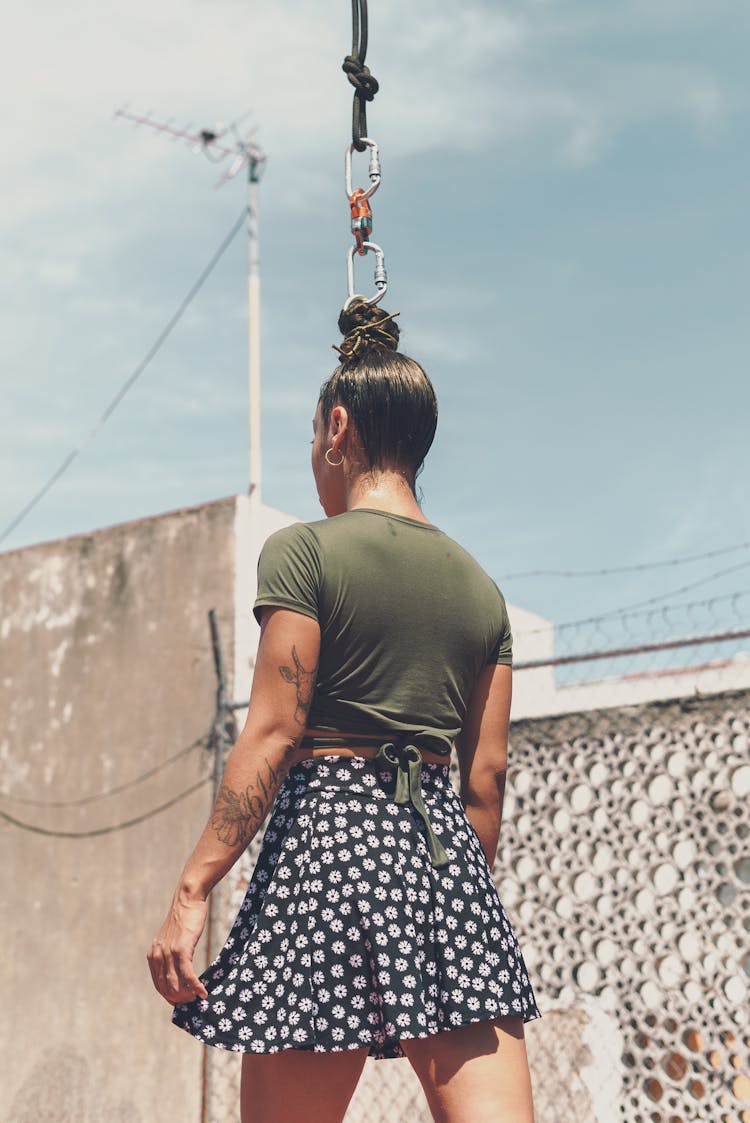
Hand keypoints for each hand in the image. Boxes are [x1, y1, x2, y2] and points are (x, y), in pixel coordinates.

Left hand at [147, 888, 209, 1004]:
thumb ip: (170, 955)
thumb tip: (178, 972)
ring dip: (187, 996)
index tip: (181, 1002)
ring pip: (176, 984)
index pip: (158, 985)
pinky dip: (195, 986)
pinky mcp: (181, 949)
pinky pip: (187, 974)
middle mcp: (157, 956)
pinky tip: (203, 992)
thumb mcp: (171, 939)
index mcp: (153, 955)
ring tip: (197, 999)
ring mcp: (168, 953)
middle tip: (192, 1003)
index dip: (169, 996)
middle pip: (166, 988)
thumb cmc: (183, 918)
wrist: (187, 899)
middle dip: (178, 999)